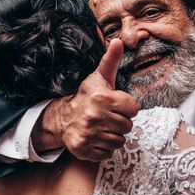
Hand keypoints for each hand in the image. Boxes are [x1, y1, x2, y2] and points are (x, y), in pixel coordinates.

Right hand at [32, 38, 138, 160]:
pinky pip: (108, 153)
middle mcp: (95, 117)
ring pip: (119, 141)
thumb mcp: (99, 78)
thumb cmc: (86, 97)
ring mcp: (89, 135)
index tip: (116, 105)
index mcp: (102, 98)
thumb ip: (111, 61)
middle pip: (128, 126)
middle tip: (109, 117)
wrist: (62, 118)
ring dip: (113, 136)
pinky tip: (97, 137)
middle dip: (120, 122)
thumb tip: (118, 41)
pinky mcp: (85, 150)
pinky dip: (104, 147)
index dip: (126, 107)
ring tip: (103, 127)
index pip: (133, 109)